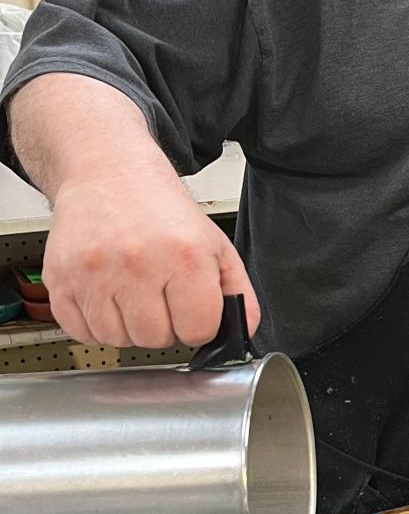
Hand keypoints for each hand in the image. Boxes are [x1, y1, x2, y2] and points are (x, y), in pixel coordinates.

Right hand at [42, 167, 259, 349]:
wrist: (108, 173)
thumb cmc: (160, 209)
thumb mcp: (214, 243)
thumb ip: (237, 291)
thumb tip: (242, 331)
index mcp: (183, 256)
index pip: (197, 330)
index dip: (197, 324)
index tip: (191, 309)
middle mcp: (137, 264)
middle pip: (156, 340)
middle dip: (163, 326)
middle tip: (159, 295)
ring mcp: (94, 273)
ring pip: (118, 340)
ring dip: (128, 327)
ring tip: (132, 292)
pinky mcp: (61, 279)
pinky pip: (81, 332)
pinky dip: (95, 324)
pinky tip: (107, 295)